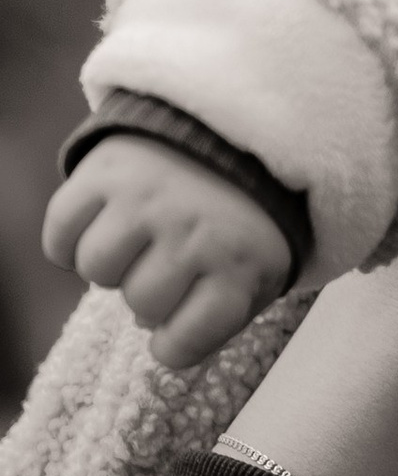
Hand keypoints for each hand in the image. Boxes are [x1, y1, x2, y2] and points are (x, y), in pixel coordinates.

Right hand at [42, 138, 292, 372]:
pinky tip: (100, 227)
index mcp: (241, 265)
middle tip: (168, 264)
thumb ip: (216, 314)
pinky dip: (69, 241)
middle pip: (140, 304)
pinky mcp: (106, 170)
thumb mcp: (258, 271)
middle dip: (150, 295)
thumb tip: (151, 334)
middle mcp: (195, 232)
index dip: (175, 343)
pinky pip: (60, 235)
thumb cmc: (242, 220)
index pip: (183, 344)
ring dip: (111, 265)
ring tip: (136, 242)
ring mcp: (147, 198)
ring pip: (96, 270)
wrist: (230, 131)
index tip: (180, 327)